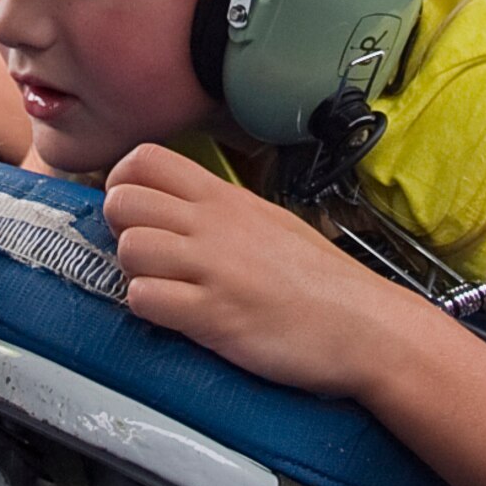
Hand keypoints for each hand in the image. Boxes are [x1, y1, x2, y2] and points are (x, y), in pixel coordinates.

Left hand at [102, 144, 407, 396]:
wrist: (364, 327)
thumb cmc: (322, 281)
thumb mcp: (269, 221)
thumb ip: (220, 210)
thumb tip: (178, 208)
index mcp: (226, 197)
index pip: (144, 159)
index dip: (123, 181)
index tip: (134, 208)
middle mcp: (214, 225)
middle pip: (122, 201)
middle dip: (120, 229)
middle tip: (146, 252)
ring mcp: (212, 269)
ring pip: (129, 248)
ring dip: (134, 272)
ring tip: (164, 287)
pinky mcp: (212, 316)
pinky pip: (145, 299)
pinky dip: (149, 309)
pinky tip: (176, 314)